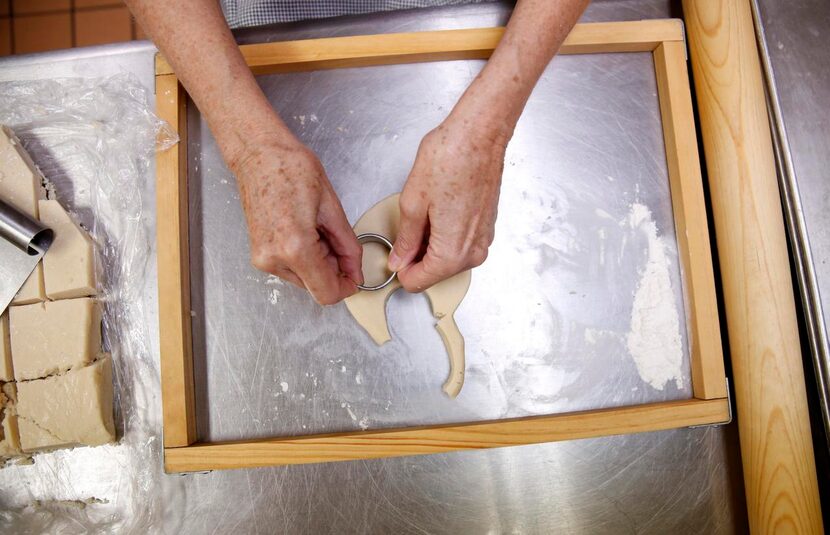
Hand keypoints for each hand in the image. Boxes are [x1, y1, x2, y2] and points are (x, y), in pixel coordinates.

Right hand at [230, 133, 362, 304]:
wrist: (259, 155)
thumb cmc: (291, 169)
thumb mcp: (332, 207)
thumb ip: (348, 246)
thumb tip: (355, 271)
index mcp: (295, 247)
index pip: (326, 292)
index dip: (346, 288)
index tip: (355, 277)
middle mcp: (274, 259)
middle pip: (316, 287)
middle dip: (333, 270)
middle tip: (335, 238)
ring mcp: (263, 258)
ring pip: (304, 279)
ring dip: (319, 263)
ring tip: (317, 228)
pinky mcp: (259, 254)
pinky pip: (291, 269)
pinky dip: (305, 258)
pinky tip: (305, 231)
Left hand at [389, 117, 507, 290]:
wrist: (480, 135)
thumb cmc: (450, 158)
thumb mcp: (412, 202)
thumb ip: (405, 239)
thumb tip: (399, 259)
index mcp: (452, 252)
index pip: (417, 282)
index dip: (400, 268)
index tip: (395, 251)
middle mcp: (473, 253)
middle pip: (434, 273)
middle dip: (416, 256)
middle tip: (409, 225)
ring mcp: (483, 241)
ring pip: (448, 260)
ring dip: (432, 244)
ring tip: (427, 212)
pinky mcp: (487, 228)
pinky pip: (461, 244)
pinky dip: (446, 235)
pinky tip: (441, 209)